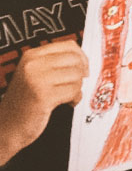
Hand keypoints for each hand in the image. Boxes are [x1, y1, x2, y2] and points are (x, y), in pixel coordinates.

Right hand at [0, 41, 87, 155]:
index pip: (69, 46)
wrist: (8, 125)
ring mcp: (37, 79)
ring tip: (67, 96)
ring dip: (77, 88)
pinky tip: (67, 103)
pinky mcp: (43, 96)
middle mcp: (33, 64)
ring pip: (76, 75)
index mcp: (32, 55)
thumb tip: (83, 58)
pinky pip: (73, 91)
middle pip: (75, 60)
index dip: (82, 57)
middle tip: (74, 85)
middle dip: (81, 74)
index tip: (83, 68)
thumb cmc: (27, 100)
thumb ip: (55, 63)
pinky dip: (75, 98)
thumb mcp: (36, 74)